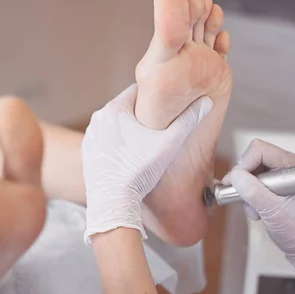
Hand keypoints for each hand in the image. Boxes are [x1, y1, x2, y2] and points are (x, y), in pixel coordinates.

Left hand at [82, 84, 211, 244]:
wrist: (113, 202)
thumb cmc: (139, 172)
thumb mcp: (168, 144)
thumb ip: (187, 121)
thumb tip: (206, 102)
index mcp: (115, 109)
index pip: (137, 90)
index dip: (153, 97)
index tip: (165, 106)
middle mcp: (98, 118)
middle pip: (127, 107)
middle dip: (142, 114)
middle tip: (159, 126)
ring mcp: (91, 135)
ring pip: (116, 123)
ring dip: (129, 129)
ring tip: (145, 143)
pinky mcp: (88, 151)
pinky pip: (106, 139)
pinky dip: (117, 143)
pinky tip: (130, 155)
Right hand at [223, 139, 294, 282]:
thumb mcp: (272, 211)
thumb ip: (253, 192)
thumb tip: (236, 176)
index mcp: (293, 166)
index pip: (259, 150)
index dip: (244, 165)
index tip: (237, 182)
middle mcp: (287, 166)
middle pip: (252, 158)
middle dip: (244, 180)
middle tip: (244, 197)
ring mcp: (279, 174)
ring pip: (249, 171)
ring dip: (246, 191)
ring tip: (255, 207)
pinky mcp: (273, 183)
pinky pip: (251, 181)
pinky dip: (248, 195)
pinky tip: (257, 208)